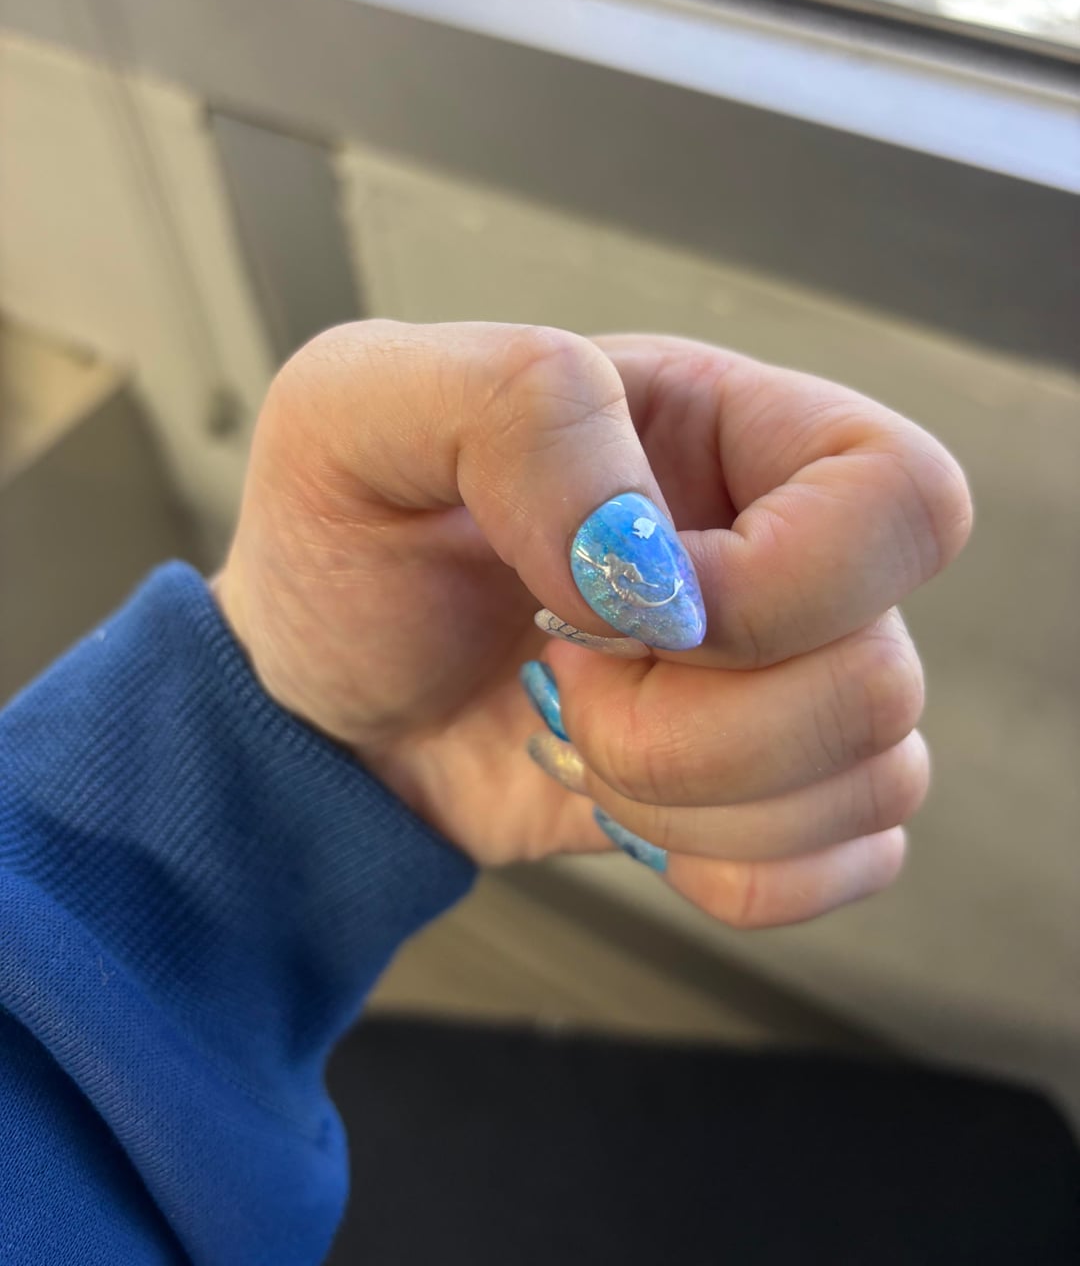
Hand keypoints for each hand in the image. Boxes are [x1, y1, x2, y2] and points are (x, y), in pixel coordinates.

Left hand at [216, 320, 970, 927]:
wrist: (321, 704)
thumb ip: (518, 409)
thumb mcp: (357, 407)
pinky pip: (844, 863)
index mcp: (727, 427)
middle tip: (562, 673)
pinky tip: (621, 803)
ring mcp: (789, 678)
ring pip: (869, 779)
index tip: (610, 605)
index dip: (778, 585)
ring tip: (570, 730)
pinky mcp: (770, 792)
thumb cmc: (344, 545)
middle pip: (879, 677)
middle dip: (690, 722)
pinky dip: (720, 867)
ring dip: (683, 797)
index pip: (901, 498)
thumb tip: (649, 563)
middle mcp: (784, 550)